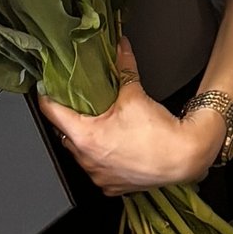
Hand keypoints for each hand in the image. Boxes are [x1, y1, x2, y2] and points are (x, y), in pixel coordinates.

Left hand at [39, 40, 222, 194]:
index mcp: (85, 138)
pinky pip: (98, 168)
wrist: (185, 158)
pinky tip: (114, 144)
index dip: (48, 95)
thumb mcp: (134, 94)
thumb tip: (120, 47)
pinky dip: (102, 156)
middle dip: (71, 116)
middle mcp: (87, 161)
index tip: (47, 86)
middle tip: (80, 100)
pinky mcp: (112, 186)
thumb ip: (123, 67)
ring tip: (101, 121)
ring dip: (87, 138)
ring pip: (81, 152)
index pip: (51, 113)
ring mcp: (98, 176)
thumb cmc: (159, 134)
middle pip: (65, 133)